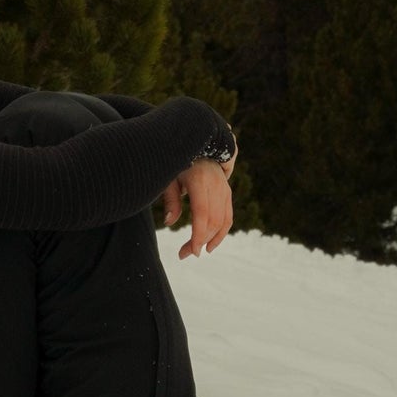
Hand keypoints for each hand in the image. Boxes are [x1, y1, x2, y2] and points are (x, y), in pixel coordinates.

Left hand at [160, 134, 235, 259]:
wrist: (197, 143)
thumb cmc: (176, 160)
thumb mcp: (168, 176)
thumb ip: (170, 199)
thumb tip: (170, 223)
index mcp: (199, 180)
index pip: (202, 214)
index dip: (198, 235)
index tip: (191, 252)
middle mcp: (215, 185)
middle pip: (213, 221)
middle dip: (200, 241)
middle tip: (185, 254)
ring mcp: (224, 188)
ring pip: (224, 221)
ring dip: (212, 240)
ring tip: (196, 251)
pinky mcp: (227, 192)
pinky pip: (228, 216)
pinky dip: (221, 232)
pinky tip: (211, 243)